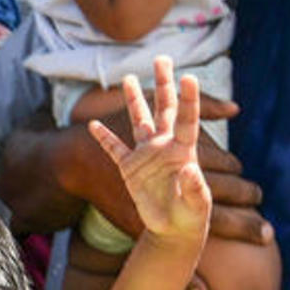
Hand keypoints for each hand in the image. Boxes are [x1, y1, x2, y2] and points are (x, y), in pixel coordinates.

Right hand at [76, 91, 266, 250]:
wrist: (174, 231)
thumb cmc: (190, 218)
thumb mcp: (195, 205)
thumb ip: (194, 187)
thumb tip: (188, 168)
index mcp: (182, 151)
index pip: (188, 120)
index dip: (190, 99)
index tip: (189, 77)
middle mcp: (163, 146)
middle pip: (164, 108)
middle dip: (164, 83)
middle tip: (163, 58)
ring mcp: (145, 156)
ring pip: (138, 120)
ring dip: (133, 99)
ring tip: (128, 78)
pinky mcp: (129, 169)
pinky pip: (114, 149)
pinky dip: (104, 138)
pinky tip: (94, 124)